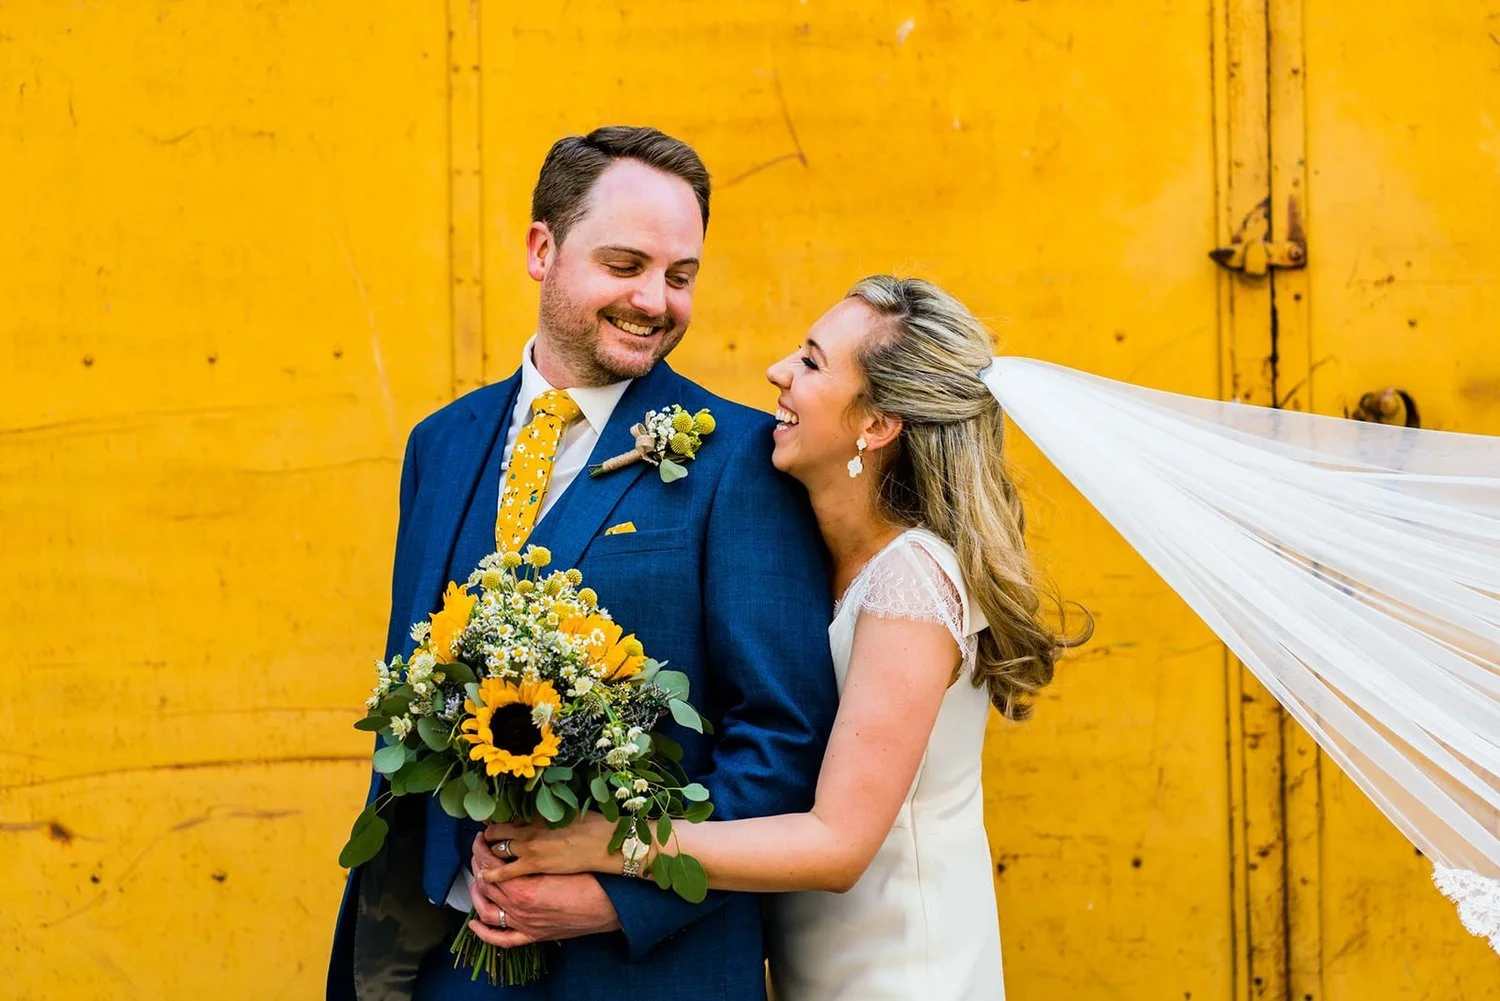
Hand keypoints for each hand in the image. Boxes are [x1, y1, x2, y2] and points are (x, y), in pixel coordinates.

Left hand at [467, 839, 620, 948]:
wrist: (610, 905)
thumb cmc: (589, 877)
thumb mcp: (557, 860)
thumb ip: (532, 854)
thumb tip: (516, 836)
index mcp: (522, 887)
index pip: (490, 865)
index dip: (482, 848)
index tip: (482, 837)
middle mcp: (518, 908)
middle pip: (486, 883)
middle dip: (479, 863)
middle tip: (480, 850)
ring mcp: (524, 924)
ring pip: (487, 908)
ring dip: (477, 891)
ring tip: (477, 876)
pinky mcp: (533, 935)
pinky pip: (501, 939)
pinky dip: (484, 932)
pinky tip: (474, 923)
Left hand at [477, 813, 620, 882]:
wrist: (605, 844)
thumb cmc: (592, 826)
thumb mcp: (567, 811)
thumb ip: (546, 814)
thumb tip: (536, 813)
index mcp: (535, 814)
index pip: (505, 818)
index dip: (495, 823)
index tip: (490, 825)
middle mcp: (528, 829)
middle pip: (495, 833)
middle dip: (487, 838)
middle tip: (484, 842)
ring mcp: (529, 849)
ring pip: (495, 852)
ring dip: (486, 855)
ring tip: (483, 858)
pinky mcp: (533, 867)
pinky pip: (504, 873)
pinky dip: (491, 874)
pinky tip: (484, 876)